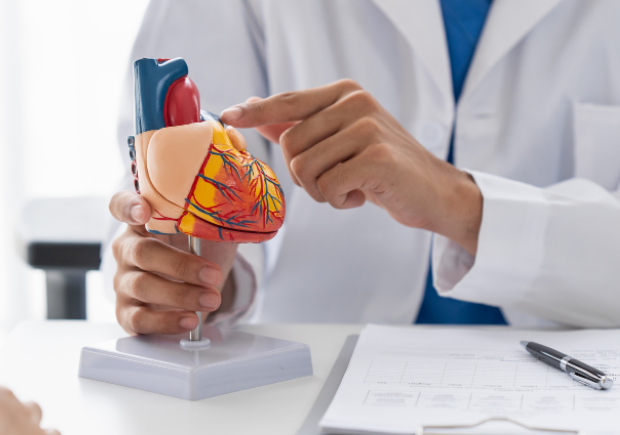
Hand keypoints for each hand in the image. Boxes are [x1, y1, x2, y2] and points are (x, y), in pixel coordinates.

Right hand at [110, 191, 237, 334]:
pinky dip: (166, 322)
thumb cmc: (201, 252)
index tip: (144, 211)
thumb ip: (210, 219)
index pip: (121, 206)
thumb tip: (235, 212)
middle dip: (181, 265)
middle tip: (213, 274)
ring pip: (142, 286)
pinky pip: (139, 319)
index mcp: (142, 222)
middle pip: (142, 252)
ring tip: (211, 299)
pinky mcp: (126, 312)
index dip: (128, 207)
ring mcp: (123, 282)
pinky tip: (189, 320)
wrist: (200, 288)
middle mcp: (127, 249)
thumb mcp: (208, 231)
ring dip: (181, 295)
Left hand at [221, 80, 482, 254]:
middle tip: (336, 178)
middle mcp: (354, 102)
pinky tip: (363, 195)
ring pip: (305, 168)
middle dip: (305, 174)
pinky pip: (328, 187)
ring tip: (352, 186)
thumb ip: (300, 124)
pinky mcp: (376, 157)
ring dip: (323, 190)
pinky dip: (339, 201)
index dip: (255, 111)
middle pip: (289, 145)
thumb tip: (255, 112)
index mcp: (344, 93)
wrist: (433, 192)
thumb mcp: (341, 139)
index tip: (228, 116)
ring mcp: (367, 127)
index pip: (287, 102)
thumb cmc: (382, 167)